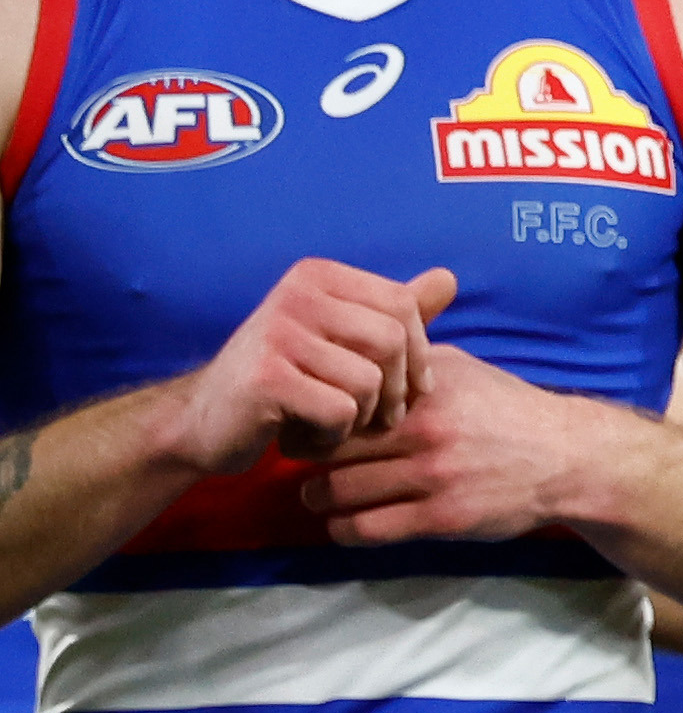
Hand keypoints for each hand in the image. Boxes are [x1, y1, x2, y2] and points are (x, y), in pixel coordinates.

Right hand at [169, 262, 457, 471]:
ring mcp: (277, 333)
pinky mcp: (266, 379)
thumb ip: (395, 312)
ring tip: (330, 423)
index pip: (402, 304)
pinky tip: (303, 436)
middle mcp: (296, 294)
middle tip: (375, 417)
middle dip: (396, 391)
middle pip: (391, 341)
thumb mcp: (342, 340)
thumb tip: (448, 279)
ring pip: (369, 381)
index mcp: (318, 276)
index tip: (409, 388)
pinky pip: (340, 412)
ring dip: (361, 418)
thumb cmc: (286, 381)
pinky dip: (332, 436)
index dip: (419, 354)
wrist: (204, 423)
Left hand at [301, 344, 597, 544]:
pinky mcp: (442, 518)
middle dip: (306, 454)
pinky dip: (343, 529)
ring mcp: (433, 476)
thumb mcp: (462, 369)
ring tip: (318, 494)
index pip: (342, 397)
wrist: (567, 458)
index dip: (315, 409)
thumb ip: (411, 357)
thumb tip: (362, 337)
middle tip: (302, 459)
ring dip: (318, 496)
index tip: (309, 418)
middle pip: (329, 446)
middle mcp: (425, 430)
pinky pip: (367, 529)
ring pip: (339, 491)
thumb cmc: (508, 410)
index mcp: (425, 390)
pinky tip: (343, 523)